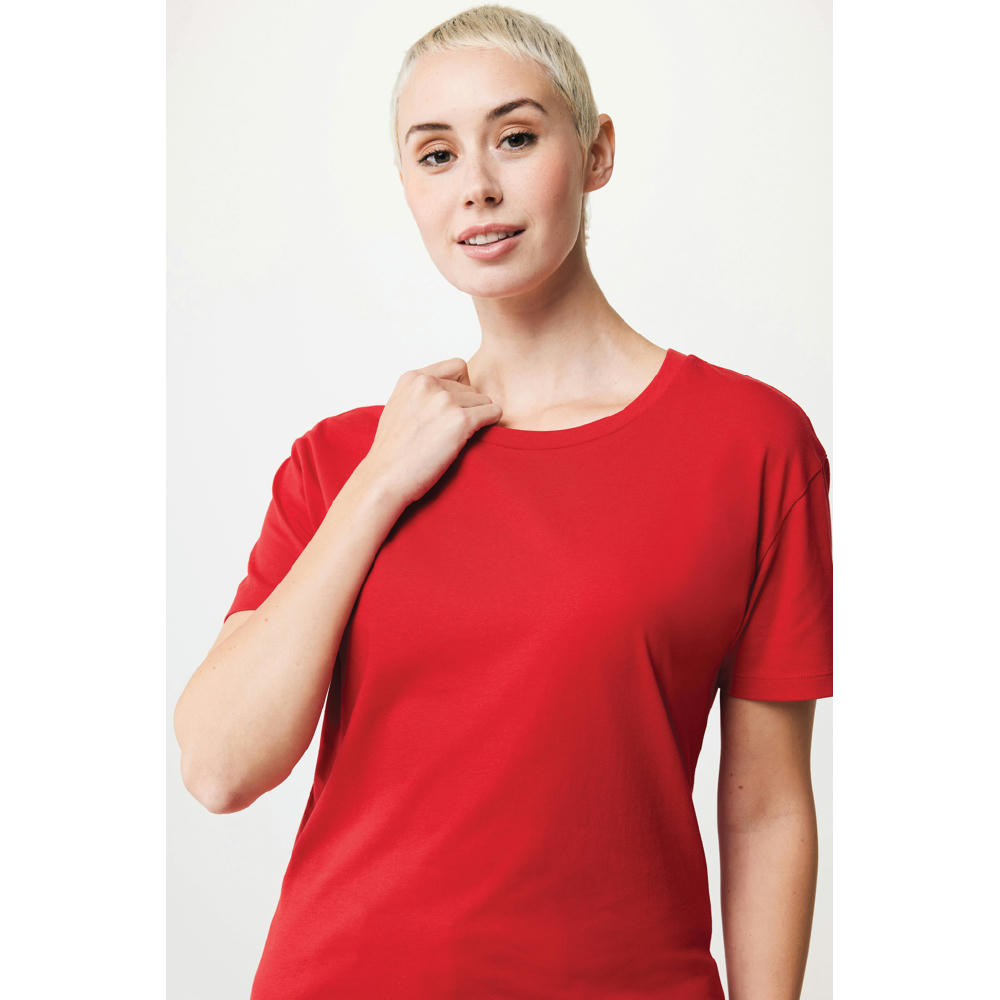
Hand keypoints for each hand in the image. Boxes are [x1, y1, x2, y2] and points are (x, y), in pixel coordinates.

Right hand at [363, 357, 502, 506]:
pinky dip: (490, 423)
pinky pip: (493, 412)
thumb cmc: (391, 452)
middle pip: (471, 387)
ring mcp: (445, 401)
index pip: (457, 366)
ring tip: (455, 438)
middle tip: (450, 431)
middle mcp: (428, 383)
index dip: (461, 387)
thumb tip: (447, 390)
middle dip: (467, 407)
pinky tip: (475, 436)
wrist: (384, 478)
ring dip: (477, 418)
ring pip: (483, 401)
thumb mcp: (398, 407)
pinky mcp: (460, 421)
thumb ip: (420, 393)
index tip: (451, 408)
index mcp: (412, 377)